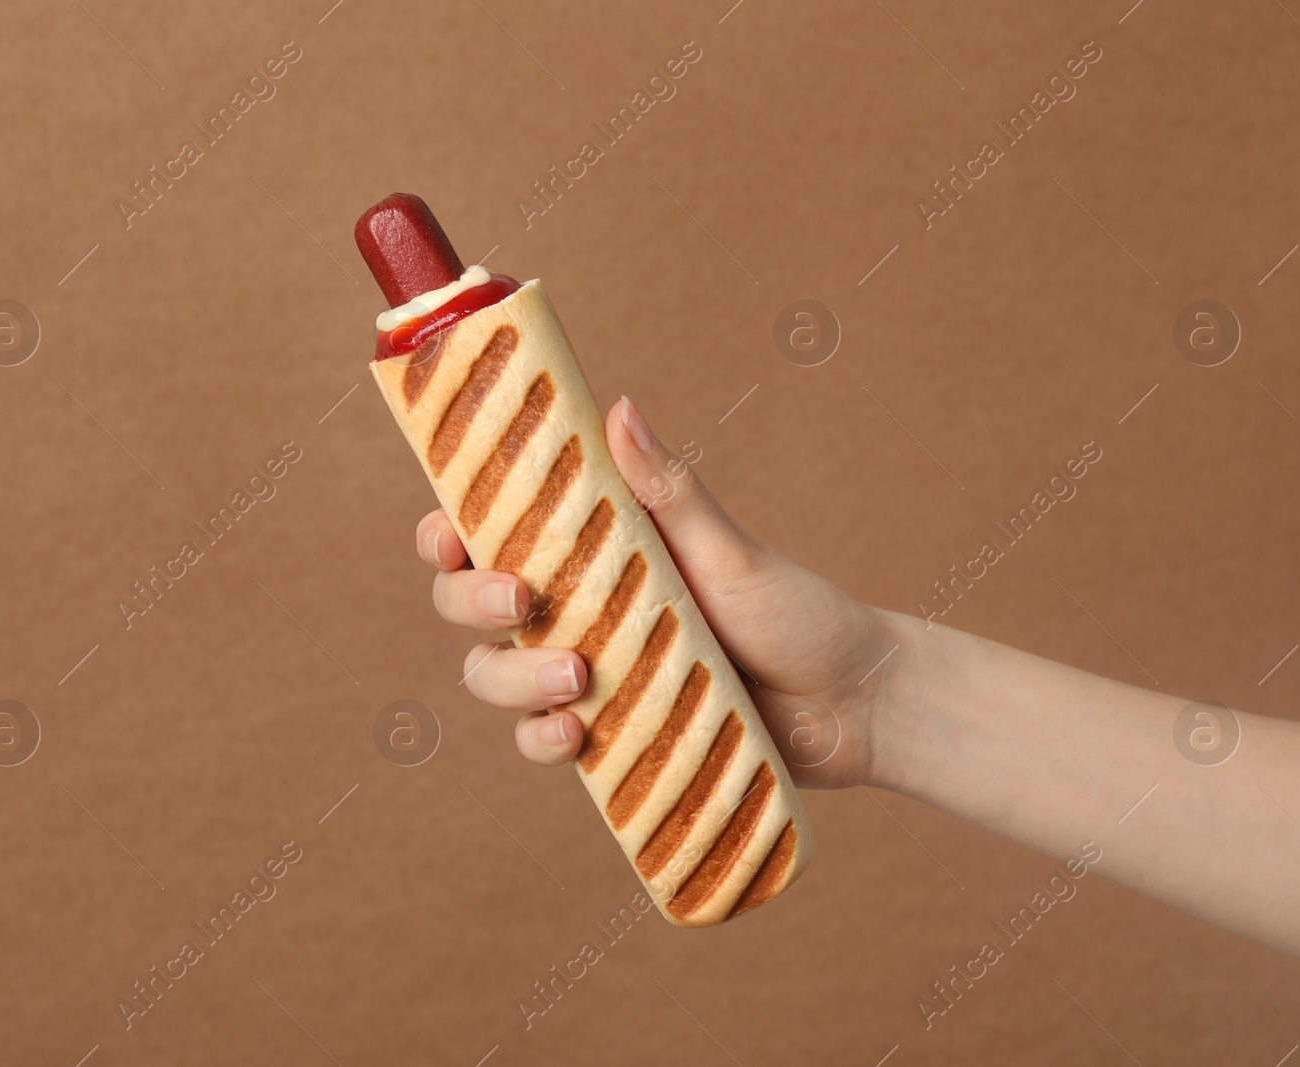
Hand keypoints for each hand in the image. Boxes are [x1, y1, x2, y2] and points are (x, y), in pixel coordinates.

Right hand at [415, 395, 899, 788]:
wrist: (852, 707)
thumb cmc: (793, 612)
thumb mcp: (728, 550)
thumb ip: (668, 490)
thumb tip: (620, 406)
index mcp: (592, 549)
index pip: (493, 532)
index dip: (448, 531)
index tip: (449, 532)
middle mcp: (575, 608)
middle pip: (468, 602)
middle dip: (469, 599)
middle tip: (521, 599)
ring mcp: (586, 674)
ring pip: (493, 675)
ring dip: (510, 676)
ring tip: (576, 678)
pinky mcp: (607, 734)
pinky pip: (541, 740)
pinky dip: (540, 739)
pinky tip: (575, 735)